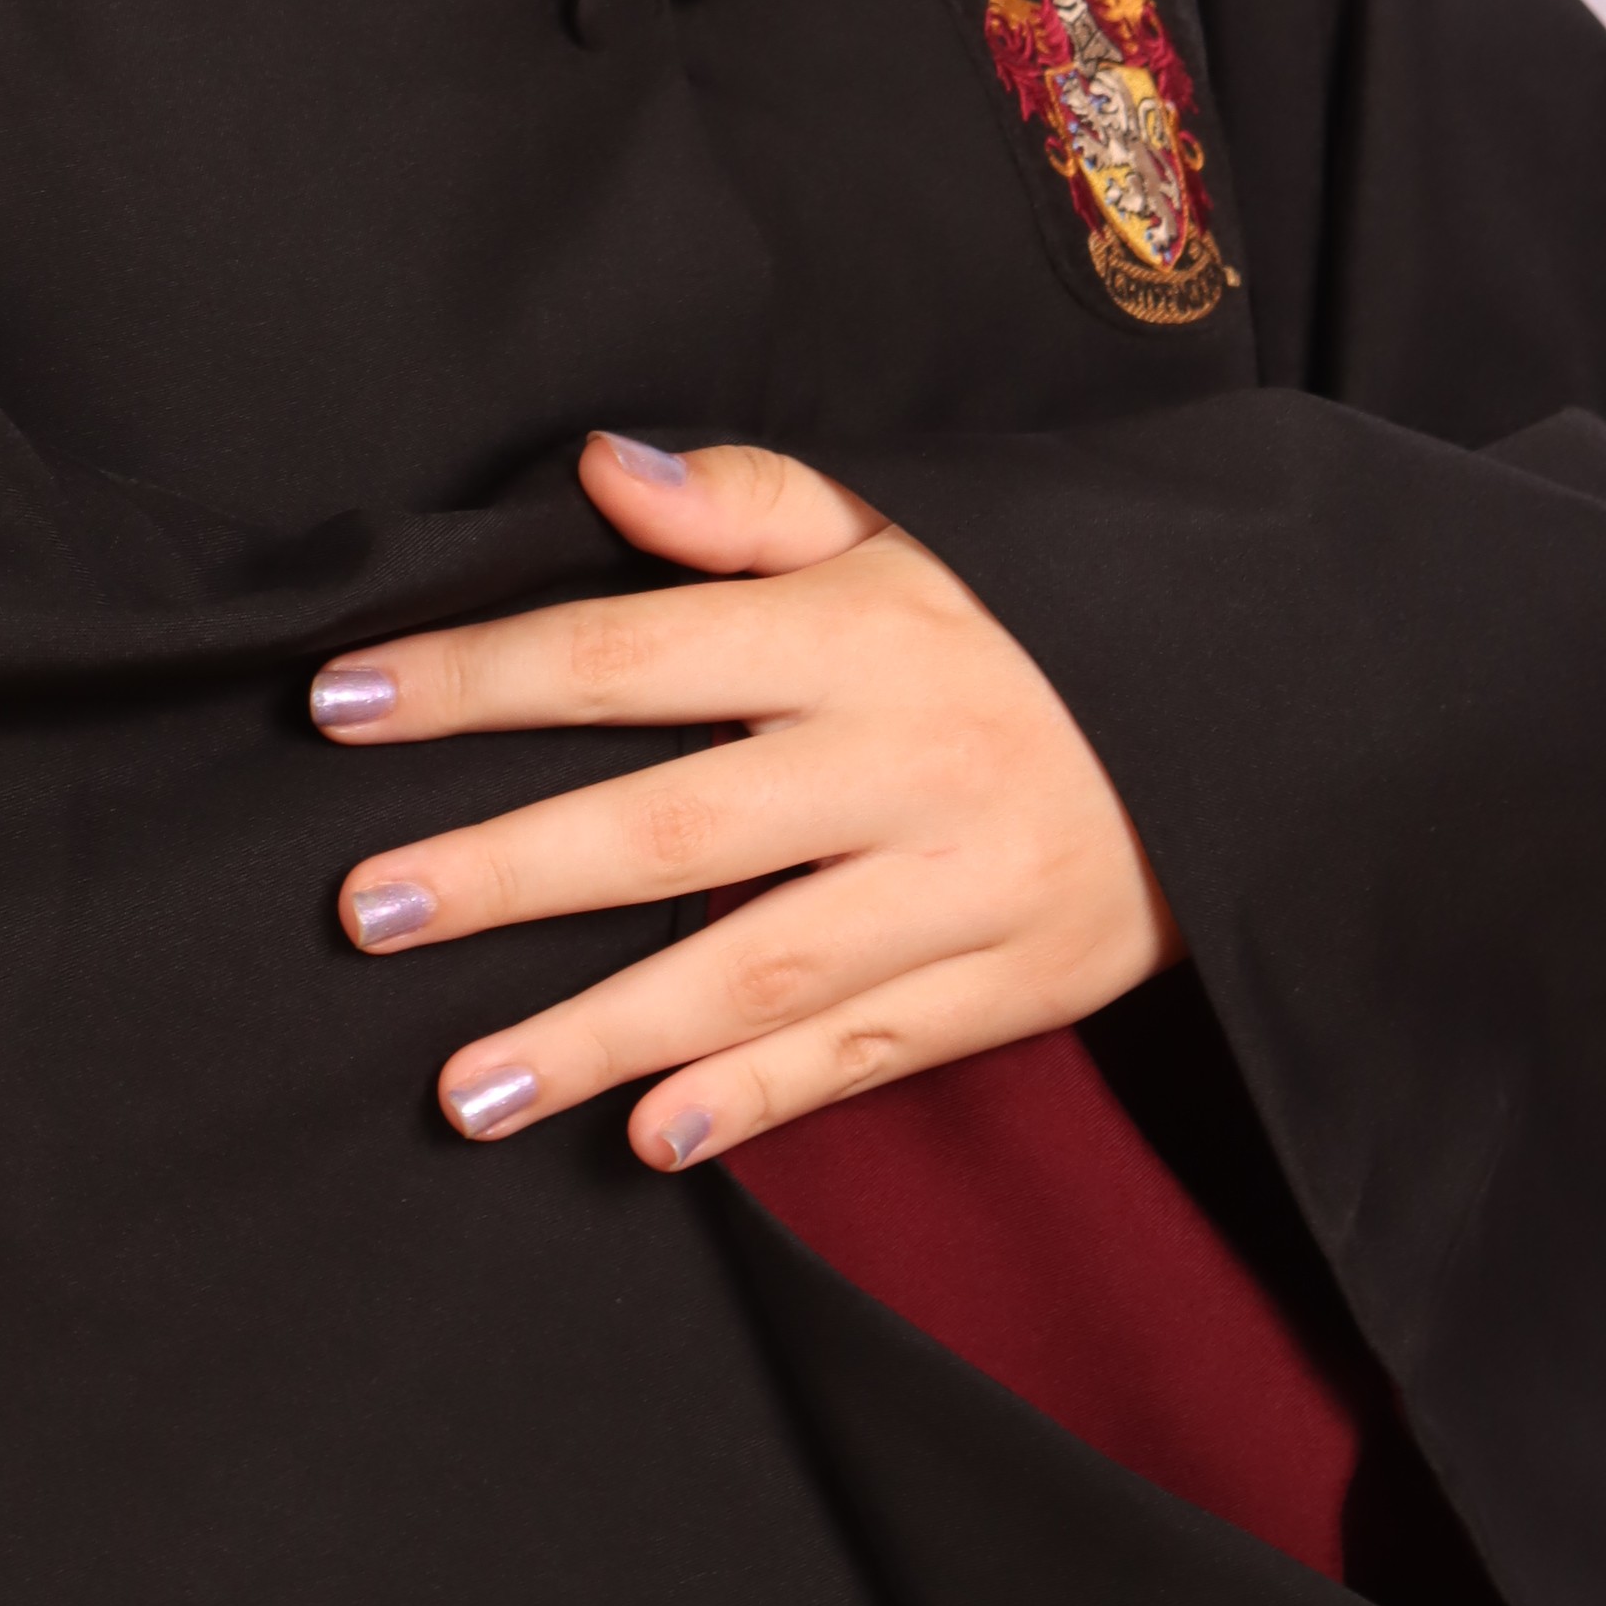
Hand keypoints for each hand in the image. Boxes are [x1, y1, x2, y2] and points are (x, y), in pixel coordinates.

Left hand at [311, 434, 1180, 1171]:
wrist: (1264, 708)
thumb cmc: (1038, 608)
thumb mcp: (912, 521)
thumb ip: (745, 500)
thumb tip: (596, 469)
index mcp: (855, 631)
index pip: (627, 654)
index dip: (477, 679)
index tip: (342, 704)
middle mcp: (896, 762)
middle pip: (667, 827)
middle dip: (503, 874)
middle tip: (363, 911)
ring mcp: (958, 885)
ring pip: (751, 970)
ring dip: (597, 1033)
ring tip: (461, 1086)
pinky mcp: (1014, 982)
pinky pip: (866, 1053)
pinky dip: (757, 1101)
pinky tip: (647, 1137)